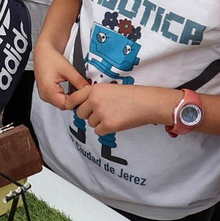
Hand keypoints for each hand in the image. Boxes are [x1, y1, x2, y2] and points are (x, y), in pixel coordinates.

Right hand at [33, 44, 88, 110]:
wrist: (43, 52)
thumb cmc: (50, 58)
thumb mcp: (68, 69)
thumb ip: (79, 81)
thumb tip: (88, 90)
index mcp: (48, 90)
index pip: (66, 104)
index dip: (77, 100)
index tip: (85, 95)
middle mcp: (45, 95)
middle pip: (64, 105)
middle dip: (74, 99)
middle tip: (83, 91)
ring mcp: (45, 95)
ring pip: (62, 103)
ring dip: (70, 97)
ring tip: (77, 88)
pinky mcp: (47, 92)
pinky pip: (58, 99)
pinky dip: (66, 95)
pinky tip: (71, 89)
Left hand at [62, 84, 180, 135]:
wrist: (147, 103)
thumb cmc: (131, 95)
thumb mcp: (109, 88)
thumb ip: (94, 95)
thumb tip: (82, 104)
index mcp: (94, 89)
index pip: (73, 99)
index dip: (72, 105)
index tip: (74, 108)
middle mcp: (94, 101)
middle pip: (80, 113)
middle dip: (89, 115)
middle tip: (103, 112)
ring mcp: (101, 113)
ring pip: (91, 123)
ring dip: (100, 122)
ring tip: (114, 115)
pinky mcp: (108, 125)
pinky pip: (99, 131)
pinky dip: (106, 130)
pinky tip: (116, 122)